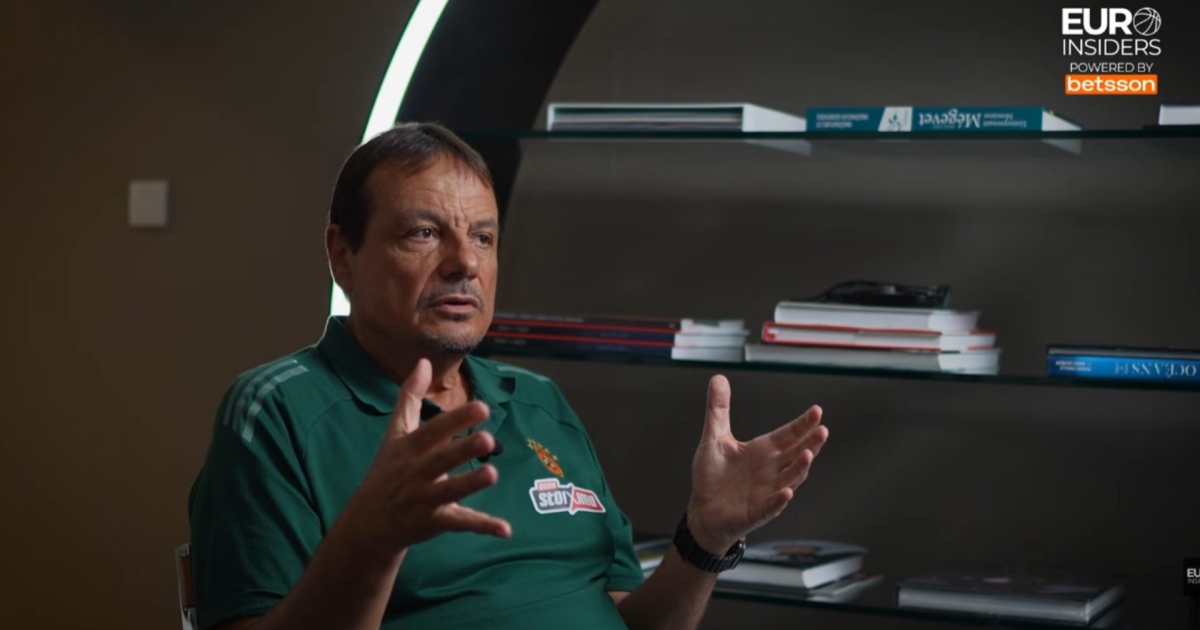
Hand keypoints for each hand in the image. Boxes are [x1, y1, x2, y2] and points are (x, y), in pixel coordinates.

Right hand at [341, 359, 511, 555]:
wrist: (368, 522)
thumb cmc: (387, 470)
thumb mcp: (395, 433)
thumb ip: (410, 397)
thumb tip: (423, 361)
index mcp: (410, 448)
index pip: (434, 430)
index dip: (457, 419)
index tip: (482, 407)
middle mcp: (416, 472)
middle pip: (441, 459)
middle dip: (463, 449)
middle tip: (488, 438)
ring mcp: (424, 499)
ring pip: (450, 491)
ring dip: (471, 484)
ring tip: (493, 474)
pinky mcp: (434, 522)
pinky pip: (461, 523)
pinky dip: (483, 526)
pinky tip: (506, 529)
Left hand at [686, 375, 827, 553]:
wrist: (702, 509)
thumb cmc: (712, 476)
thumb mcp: (713, 438)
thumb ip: (718, 410)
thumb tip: (718, 378)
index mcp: (764, 450)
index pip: (789, 434)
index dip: (803, 424)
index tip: (817, 411)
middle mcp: (771, 469)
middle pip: (796, 454)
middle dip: (810, 442)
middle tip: (822, 429)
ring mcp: (768, 491)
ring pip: (790, 478)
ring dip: (800, 468)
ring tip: (808, 454)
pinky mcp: (758, 510)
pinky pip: (772, 504)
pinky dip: (779, 499)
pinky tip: (786, 492)